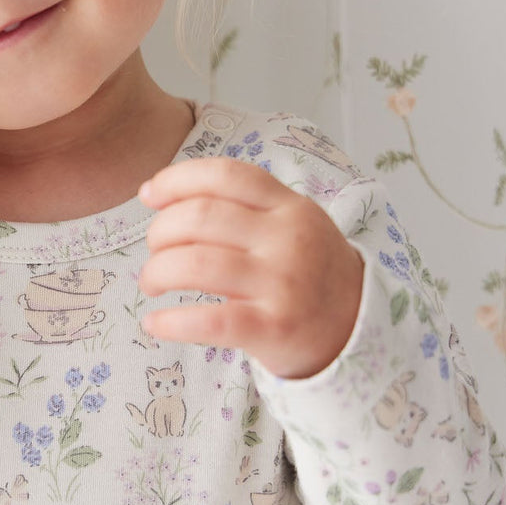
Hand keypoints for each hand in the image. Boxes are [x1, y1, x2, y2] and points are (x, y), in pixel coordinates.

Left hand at [137, 157, 364, 379]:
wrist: (356, 329)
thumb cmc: (310, 273)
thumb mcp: (294, 223)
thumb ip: (245, 206)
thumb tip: (165, 196)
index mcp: (289, 206)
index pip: (225, 175)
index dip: (177, 180)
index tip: (148, 195)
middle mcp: (287, 239)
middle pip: (201, 217)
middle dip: (160, 232)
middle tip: (154, 250)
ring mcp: (282, 284)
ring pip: (196, 265)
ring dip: (157, 272)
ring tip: (152, 283)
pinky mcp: (273, 328)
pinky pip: (209, 320)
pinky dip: (171, 322)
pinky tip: (155, 323)